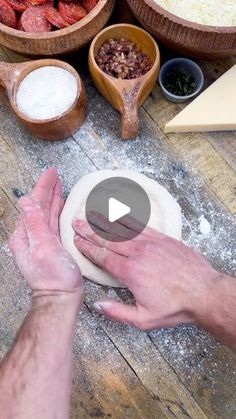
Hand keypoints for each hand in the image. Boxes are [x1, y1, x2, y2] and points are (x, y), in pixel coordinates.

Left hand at [9, 168, 82, 297]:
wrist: (60, 298)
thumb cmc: (53, 278)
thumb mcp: (43, 248)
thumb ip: (35, 224)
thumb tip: (25, 201)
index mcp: (26, 235)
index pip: (34, 203)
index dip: (43, 186)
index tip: (51, 173)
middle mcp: (32, 237)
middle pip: (39, 206)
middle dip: (47, 189)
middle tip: (54, 175)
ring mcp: (42, 241)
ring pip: (46, 212)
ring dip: (52, 198)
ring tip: (58, 186)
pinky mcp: (52, 246)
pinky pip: (53, 222)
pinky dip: (57, 210)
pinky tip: (61, 207)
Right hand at [73, 217, 218, 330]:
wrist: (204, 292)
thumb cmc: (176, 307)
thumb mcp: (144, 319)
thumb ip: (118, 312)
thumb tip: (98, 305)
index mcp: (131, 272)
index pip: (103, 256)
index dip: (87, 248)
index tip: (77, 240)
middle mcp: (139, 254)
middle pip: (108, 239)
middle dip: (90, 231)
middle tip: (76, 223)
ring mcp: (152, 244)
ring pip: (123, 230)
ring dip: (105, 222)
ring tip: (92, 215)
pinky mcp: (163, 239)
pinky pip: (141, 226)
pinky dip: (128, 219)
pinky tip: (120, 215)